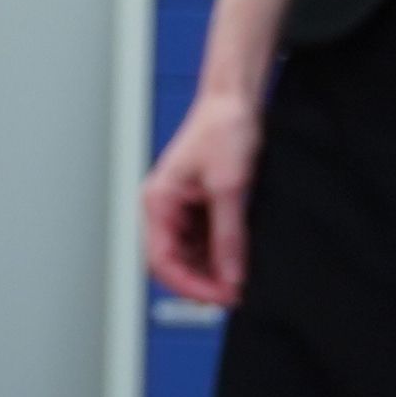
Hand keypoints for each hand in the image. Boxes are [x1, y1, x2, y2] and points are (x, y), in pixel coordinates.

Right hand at [140, 90, 260, 306]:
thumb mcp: (229, 187)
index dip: (190, 285)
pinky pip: (205, 241)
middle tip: (233, 295)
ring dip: (211, 271)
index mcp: (157, 201)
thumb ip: (228, 236)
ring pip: (190, 255)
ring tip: (238, 282)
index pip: (162, 260)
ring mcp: (182, 207)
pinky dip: (220, 255)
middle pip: (173, 263)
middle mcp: (164, 207)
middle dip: (201, 282)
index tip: (219, 297)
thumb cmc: (222, 127)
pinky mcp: (201, 205)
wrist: (236, 100)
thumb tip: (231, 276)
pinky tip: (238, 263)